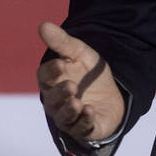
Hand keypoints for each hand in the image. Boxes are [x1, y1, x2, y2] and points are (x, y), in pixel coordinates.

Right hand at [37, 22, 124, 144]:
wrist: (112, 92)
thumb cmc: (88, 72)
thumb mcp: (79, 53)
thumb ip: (61, 42)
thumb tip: (43, 25)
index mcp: (52, 81)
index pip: (44, 77)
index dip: (51, 71)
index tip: (61, 64)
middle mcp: (56, 101)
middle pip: (52, 99)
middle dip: (61, 93)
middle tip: (71, 86)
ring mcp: (69, 117)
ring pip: (64, 117)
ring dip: (69, 110)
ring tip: (77, 102)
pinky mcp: (84, 129)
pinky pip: (81, 128)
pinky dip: (85, 121)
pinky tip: (90, 111)